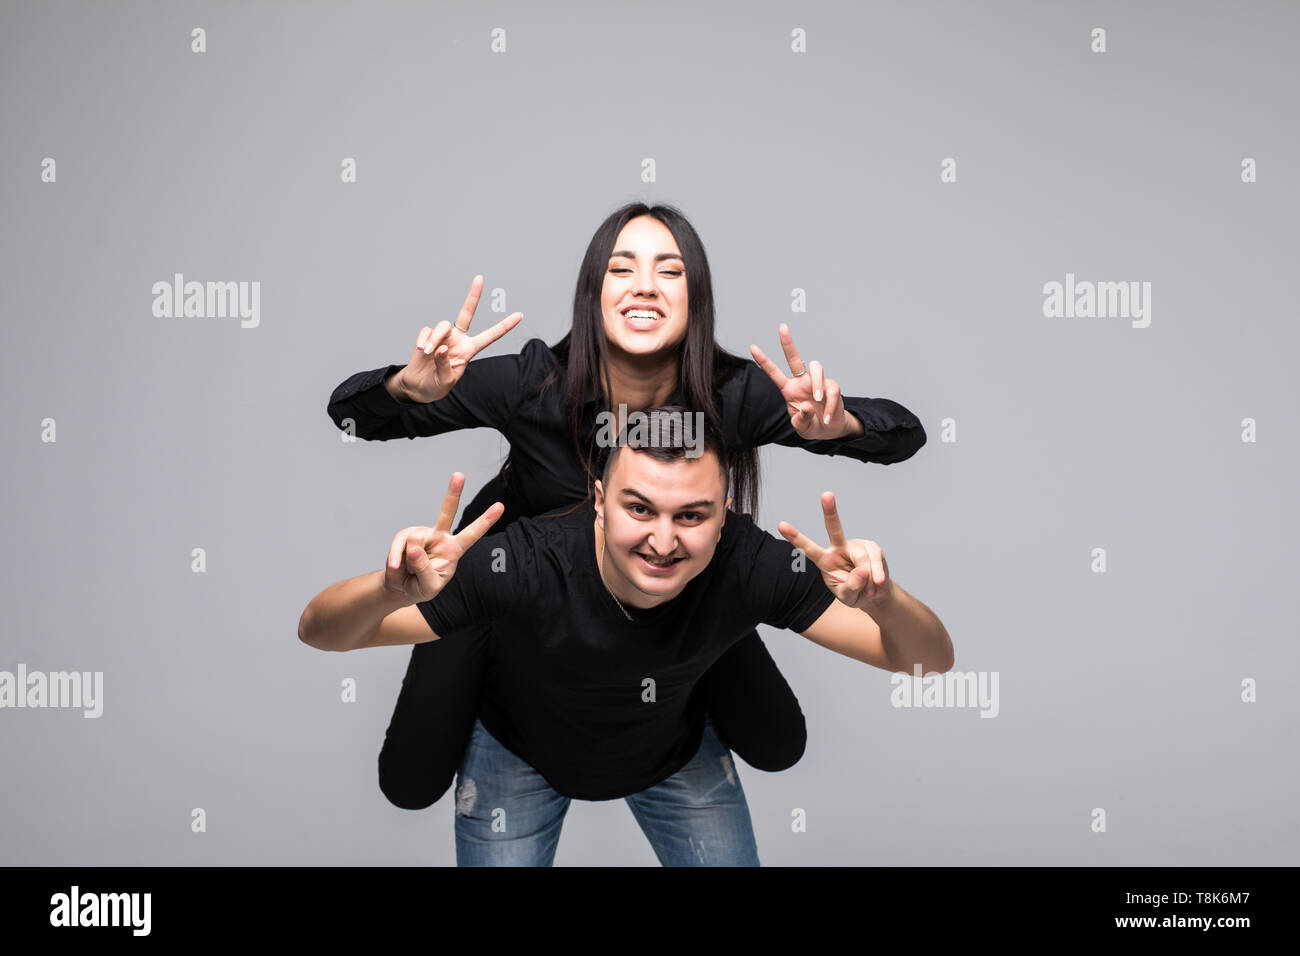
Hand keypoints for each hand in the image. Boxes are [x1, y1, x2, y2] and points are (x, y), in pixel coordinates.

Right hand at [383, 472, 504, 602]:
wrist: (401, 587)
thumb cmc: (421, 587)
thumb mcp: (428, 587)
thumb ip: (424, 569)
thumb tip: (415, 546)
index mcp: (454, 550)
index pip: (473, 534)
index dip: (486, 521)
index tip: (501, 506)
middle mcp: (440, 537)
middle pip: (447, 513)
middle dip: (453, 493)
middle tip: (459, 475)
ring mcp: (422, 534)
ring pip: (415, 540)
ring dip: (410, 562)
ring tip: (409, 570)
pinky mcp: (405, 535)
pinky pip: (399, 544)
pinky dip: (395, 558)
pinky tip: (396, 567)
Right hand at [396, 275, 522, 402]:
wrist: (418, 386)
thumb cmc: (436, 385)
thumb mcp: (445, 381)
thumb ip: (445, 365)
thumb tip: (442, 348)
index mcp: (469, 350)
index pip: (490, 336)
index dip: (504, 326)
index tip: (520, 315)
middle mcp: (458, 339)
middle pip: (466, 313)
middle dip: (473, 296)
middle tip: (480, 278)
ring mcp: (443, 336)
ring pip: (442, 325)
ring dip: (435, 338)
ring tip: (427, 352)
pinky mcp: (428, 336)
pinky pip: (427, 331)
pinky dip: (424, 340)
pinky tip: (421, 351)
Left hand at [750, 323, 855, 439]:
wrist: (829, 429)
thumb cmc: (811, 425)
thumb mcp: (801, 427)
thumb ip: (801, 419)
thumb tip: (808, 405)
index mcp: (789, 389)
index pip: (774, 373)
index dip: (764, 361)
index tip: (752, 347)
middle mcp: (802, 382)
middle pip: (794, 358)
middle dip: (788, 343)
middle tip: (782, 327)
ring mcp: (817, 383)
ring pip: (817, 367)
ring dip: (817, 383)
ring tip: (817, 399)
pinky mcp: (832, 387)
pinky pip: (831, 391)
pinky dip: (830, 405)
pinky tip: (827, 416)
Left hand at [777, 491, 893, 609]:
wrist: (874, 594)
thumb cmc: (855, 593)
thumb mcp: (848, 597)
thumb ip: (851, 587)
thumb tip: (862, 570)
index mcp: (824, 560)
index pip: (808, 548)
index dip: (795, 537)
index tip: (781, 524)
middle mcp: (838, 548)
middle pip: (834, 528)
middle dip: (830, 511)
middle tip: (826, 494)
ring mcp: (855, 545)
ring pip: (863, 560)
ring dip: (869, 579)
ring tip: (870, 590)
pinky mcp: (871, 547)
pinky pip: (875, 561)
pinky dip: (878, 575)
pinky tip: (878, 583)